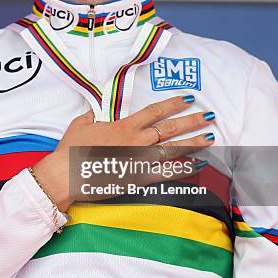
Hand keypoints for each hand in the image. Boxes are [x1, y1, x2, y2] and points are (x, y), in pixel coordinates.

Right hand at [32, 95, 214, 211]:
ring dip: (194, 143)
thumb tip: (95, 111)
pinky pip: (167, 173)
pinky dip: (184, 169)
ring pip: (174, 150)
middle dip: (192, 121)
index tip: (189, 99)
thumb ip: (92, 116)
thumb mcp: (80, 124)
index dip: (173, 104)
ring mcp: (140, 160)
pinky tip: (199, 164)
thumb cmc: (71, 150)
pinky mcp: (139, 178)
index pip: (155, 111)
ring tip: (211, 137)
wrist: (66, 175)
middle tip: (210, 116)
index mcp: (124, 126)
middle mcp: (137, 140)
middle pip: (171, 128)